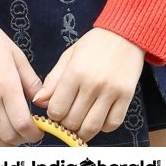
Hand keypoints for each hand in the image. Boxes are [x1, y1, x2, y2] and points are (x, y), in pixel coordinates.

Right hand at [0, 0, 44, 146]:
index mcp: (7, 84)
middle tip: (26, 133)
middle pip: (7, 135)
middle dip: (21, 140)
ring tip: (10, 133)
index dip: (33, 134)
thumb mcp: (17, 55)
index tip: (38, 133)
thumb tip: (41, 101)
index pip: (22, 123)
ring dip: (2, 141)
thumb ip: (30, 80)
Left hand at [31, 27, 145, 142]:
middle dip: (66, 125)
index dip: (53, 115)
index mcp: (75, 71)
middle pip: (73, 121)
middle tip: (67, 118)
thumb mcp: (69, 56)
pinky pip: (112, 124)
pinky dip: (103, 128)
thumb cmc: (94, 44)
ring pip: (92, 127)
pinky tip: (98, 118)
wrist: (124, 34)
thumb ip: (53, 80)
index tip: (56, 112)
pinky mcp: (127, 96)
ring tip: (80, 125)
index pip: (57, 109)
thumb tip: (38, 101)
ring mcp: (111, 91)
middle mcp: (93, 83)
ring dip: (83, 132)